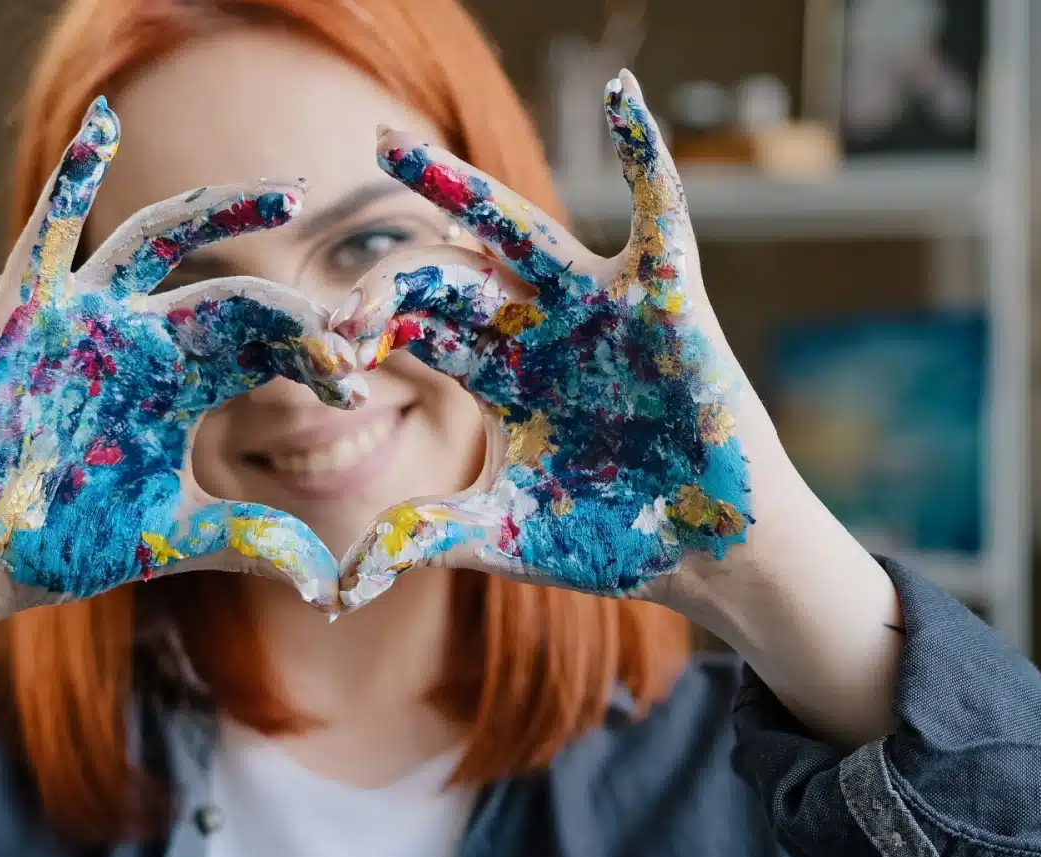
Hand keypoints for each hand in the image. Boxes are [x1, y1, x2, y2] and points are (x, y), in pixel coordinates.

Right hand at [0, 98, 358, 626]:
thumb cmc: (61, 543)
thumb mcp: (171, 539)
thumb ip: (246, 540)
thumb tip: (329, 579)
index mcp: (180, 385)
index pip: (263, 346)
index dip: (311, 356)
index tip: (353, 380)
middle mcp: (142, 339)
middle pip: (233, 296)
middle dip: (290, 313)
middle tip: (343, 329)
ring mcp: (86, 318)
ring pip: (163, 241)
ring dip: (222, 212)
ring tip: (289, 195)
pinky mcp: (26, 310)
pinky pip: (48, 230)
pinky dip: (71, 176)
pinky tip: (102, 127)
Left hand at [333, 71, 752, 609]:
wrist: (711, 558)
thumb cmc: (616, 541)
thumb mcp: (508, 538)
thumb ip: (430, 536)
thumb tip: (347, 573)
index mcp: (502, 376)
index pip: (422, 330)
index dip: (373, 329)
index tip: (329, 347)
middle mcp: (540, 331)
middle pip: (453, 271)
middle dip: (394, 268)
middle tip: (345, 252)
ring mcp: (599, 311)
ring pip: (521, 232)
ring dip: (458, 190)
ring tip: (391, 148)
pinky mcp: (667, 302)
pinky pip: (660, 217)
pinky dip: (648, 156)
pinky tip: (622, 99)